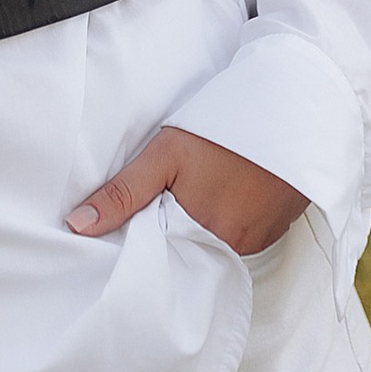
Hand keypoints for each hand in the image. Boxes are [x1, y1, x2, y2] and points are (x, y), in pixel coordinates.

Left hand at [67, 126, 307, 258]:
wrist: (293, 110)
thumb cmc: (224, 132)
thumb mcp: (165, 155)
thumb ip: (122, 193)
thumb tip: (77, 227)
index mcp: (200, 235)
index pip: (160, 261)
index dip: (141, 249)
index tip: (122, 241)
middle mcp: (231, 248)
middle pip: (187, 257)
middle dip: (169, 243)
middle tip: (158, 212)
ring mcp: (257, 241)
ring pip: (212, 248)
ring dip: (198, 233)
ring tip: (191, 201)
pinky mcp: (275, 230)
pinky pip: (239, 240)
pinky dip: (224, 226)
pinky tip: (220, 199)